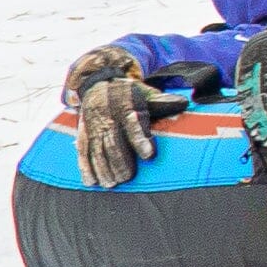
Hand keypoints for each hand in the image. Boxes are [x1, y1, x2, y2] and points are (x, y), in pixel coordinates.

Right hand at [66, 47, 157, 188]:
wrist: (96, 83)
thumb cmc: (127, 92)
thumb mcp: (144, 92)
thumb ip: (162, 101)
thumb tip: (184, 102)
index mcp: (124, 105)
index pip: (133, 123)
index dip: (140, 139)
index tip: (148, 155)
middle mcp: (106, 116)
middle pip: (112, 141)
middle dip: (119, 160)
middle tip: (126, 178)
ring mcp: (92, 125)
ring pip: (96, 148)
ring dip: (102, 168)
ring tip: (111, 183)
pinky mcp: (82, 132)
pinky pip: (82, 150)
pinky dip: (85, 166)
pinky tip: (90, 181)